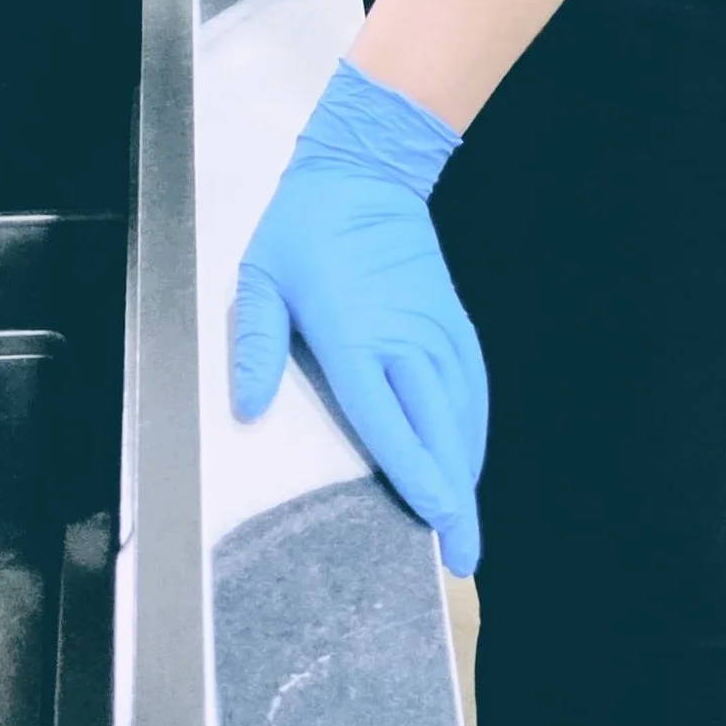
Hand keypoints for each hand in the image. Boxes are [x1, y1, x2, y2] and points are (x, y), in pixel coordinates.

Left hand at [232, 60, 486, 574]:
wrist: (363, 169)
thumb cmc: (303, 229)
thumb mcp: (260, 279)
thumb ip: (256, 344)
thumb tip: (249, 408)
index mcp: (356, 336)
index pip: (389, 420)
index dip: (415, 473)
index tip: (435, 519)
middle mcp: (406, 338)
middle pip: (440, 427)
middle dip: (456, 495)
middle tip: (462, 555)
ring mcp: (435, 327)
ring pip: (464, 409)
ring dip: (469, 468)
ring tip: (468, 525)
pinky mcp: (451, 317)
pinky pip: (472, 381)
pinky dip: (477, 425)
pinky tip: (472, 455)